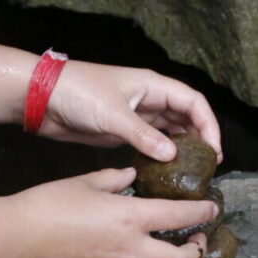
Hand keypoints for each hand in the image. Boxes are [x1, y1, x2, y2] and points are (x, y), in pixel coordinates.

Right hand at [8, 168, 216, 257]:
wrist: (17, 240)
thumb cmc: (49, 203)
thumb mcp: (87, 181)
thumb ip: (116, 177)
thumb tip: (132, 175)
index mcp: (130, 217)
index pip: (180, 216)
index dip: (203, 211)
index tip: (213, 207)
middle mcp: (130, 250)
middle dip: (198, 252)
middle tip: (199, 239)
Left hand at [37, 60, 221, 162]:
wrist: (43, 99)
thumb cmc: (79, 94)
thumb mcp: (113, 115)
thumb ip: (144, 136)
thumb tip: (173, 155)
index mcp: (152, 85)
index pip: (193, 101)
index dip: (209, 124)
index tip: (214, 150)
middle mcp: (149, 98)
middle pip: (186, 116)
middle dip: (200, 138)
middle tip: (208, 166)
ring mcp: (136, 115)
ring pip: (170, 131)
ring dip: (183, 148)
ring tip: (192, 171)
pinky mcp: (123, 130)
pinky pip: (151, 142)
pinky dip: (161, 155)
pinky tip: (166, 171)